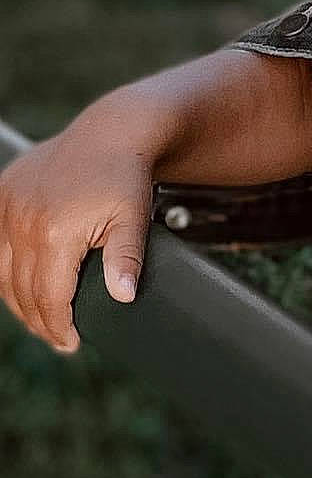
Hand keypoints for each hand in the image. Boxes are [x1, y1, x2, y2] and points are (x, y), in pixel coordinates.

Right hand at [0, 129, 153, 353]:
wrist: (111, 133)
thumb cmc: (125, 176)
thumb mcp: (134, 217)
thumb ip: (127, 258)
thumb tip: (123, 296)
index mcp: (54, 233)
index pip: (49, 297)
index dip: (59, 325)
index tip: (71, 344)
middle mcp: (23, 222)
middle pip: (23, 291)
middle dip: (40, 321)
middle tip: (59, 339)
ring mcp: (8, 208)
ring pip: (4, 272)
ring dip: (20, 300)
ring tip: (43, 318)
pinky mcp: (2, 194)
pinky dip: (9, 269)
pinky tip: (26, 284)